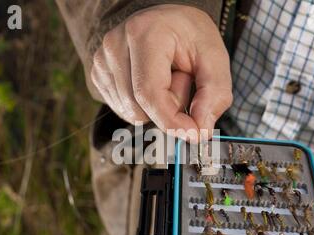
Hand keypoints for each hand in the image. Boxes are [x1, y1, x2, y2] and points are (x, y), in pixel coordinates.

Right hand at [91, 4, 232, 140]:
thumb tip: (201, 130)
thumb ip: (214, 93)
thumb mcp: (214, 56)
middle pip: (139, 108)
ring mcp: (102, 61)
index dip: (172, 122)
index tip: (194, 134)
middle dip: (168, 108)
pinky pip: (124, 110)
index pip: (150, 94)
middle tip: (183, 80)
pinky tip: (151, 82)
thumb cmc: (189, 36)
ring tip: (166, 78)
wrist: (165, 21)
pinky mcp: (99, 75)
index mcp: (144, 34)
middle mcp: (115, 45)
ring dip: (156, 107)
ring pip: (131, 114)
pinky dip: (143, 106)